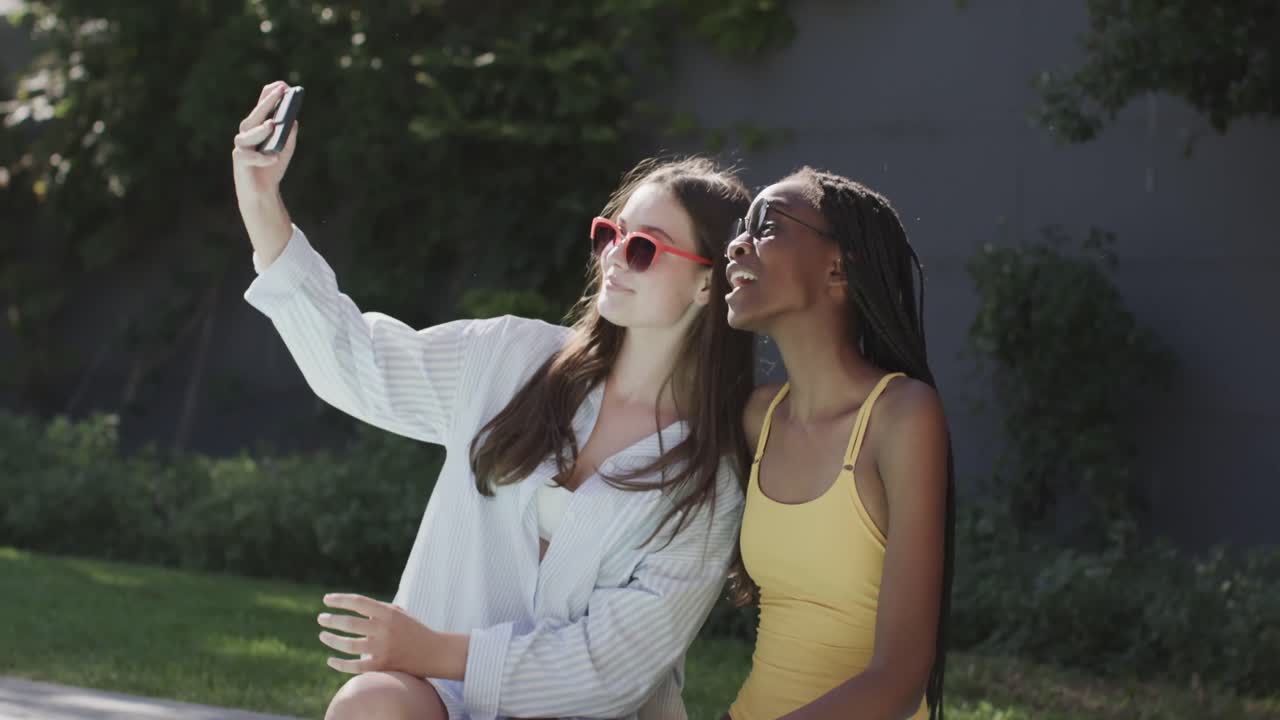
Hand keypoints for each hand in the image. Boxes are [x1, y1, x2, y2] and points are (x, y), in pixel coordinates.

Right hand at [231, 81, 297, 205]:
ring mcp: (241, 148)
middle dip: (266, 103)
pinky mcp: (239, 163)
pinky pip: (249, 157)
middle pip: (254, 117)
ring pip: (246, 136)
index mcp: (256, 129)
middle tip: (280, 92)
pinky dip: (262, 157)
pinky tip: (274, 157)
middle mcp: (246, 135)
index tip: (282, 85)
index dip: (269, 96)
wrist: (262, 194)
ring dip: (260, 129)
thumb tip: (293, 120)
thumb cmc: (272, 169)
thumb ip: (288, 135)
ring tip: (273, 124)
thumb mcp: (285, 150)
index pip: (261, 109)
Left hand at [318, 593, 443, 676]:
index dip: (340, 600)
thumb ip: (377, 609)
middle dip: (331, 620)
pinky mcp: (383, 666)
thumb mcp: (399, 613)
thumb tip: (351, 605)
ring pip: (349, 645)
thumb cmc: (413, 630)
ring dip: (332, 640)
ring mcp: (383, 649)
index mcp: (388, 613)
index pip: (358, 602)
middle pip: (349, 624)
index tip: (326, 599)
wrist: (434, 652)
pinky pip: (355, 667)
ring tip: (322, 635)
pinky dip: (340, 664)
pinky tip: (330, 660)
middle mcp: (385, 630)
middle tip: (321, 618)